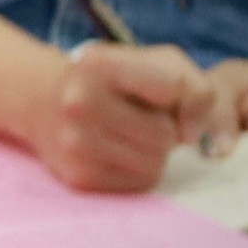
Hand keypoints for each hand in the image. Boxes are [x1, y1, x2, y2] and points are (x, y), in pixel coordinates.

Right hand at [27, 41, 247, 190]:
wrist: (45, 101)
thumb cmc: (116, 80)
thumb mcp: (158, 63)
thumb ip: (198, 89)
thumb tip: (202, 142)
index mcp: (99, 65)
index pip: (177, 88)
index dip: (188, 99)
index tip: (174, 101)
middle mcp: (79, 103)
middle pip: (165, 136)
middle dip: (165, 130)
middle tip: (142, 118)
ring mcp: (75, 143)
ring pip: (154, 164)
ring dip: (154, 153)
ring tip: (130, 135)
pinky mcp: (78, 176)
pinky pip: (139, 184)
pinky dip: (138, 171)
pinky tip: (118, 152)